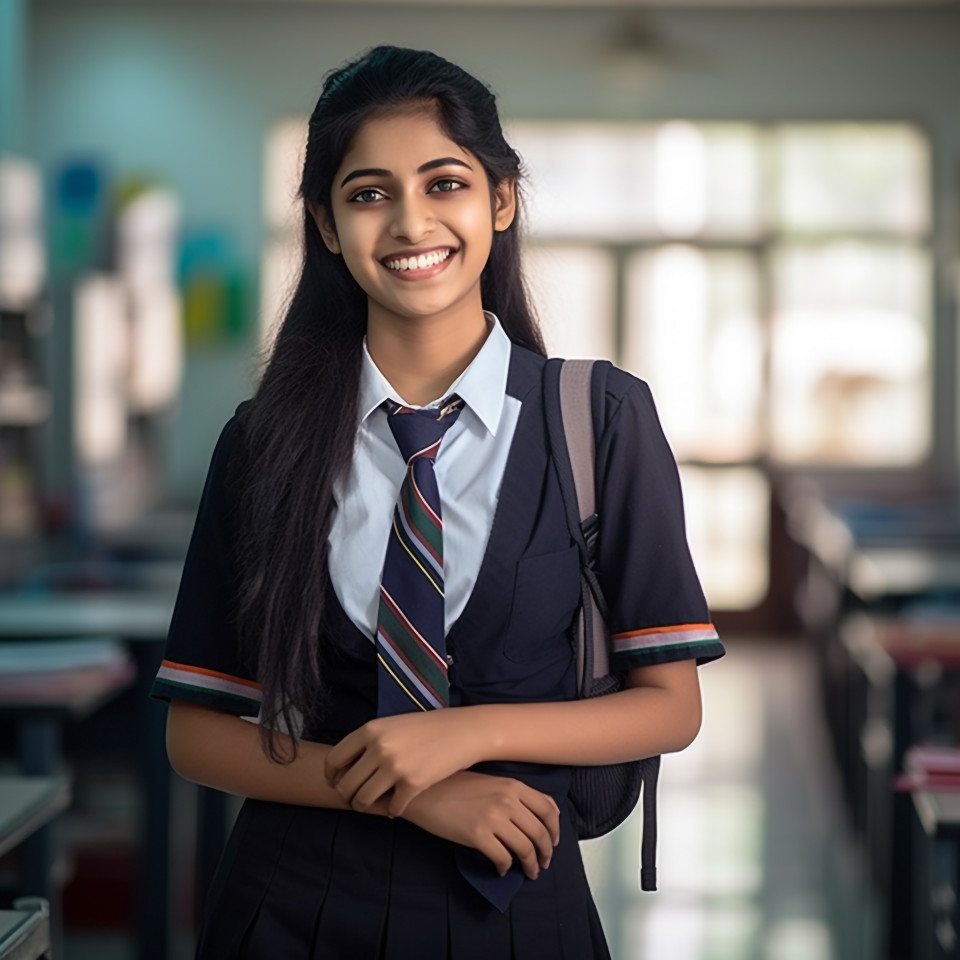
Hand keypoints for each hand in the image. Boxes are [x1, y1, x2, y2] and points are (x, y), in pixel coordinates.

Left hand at [325, 709, 485, 816]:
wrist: (462, 731)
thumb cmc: (427, 727)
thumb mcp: (392, 725)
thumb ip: (369, 742)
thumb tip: (346, 767)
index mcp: (370, 729)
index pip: (335, 759)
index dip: (331, 775)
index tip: (335, 783)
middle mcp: (379, 747)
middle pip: (347, 784)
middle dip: (348, 796)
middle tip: (355, 799)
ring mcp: (395, 767)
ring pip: (364, 800)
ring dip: (365, 807)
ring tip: (373, 805)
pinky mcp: (412, 784)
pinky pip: (392, 807)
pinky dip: (392, 810)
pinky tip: (397, 805)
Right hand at [402, 771, 560, 879]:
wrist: (423, 791)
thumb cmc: (453, 784)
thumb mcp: (489, 781)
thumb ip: (514, 793)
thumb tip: (539, 810)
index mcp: (512, 785)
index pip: (547, 808)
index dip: (555, 829)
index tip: (554, 841)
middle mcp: (507, 800)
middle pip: (540, 832)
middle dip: (545, 852)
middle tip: (543, 863)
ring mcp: (493, 818)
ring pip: (525, 848)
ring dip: (531, 865)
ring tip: (529, 872)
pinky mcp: (477, 835)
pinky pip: (502, 858)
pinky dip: (506, 868)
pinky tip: (501, 870)